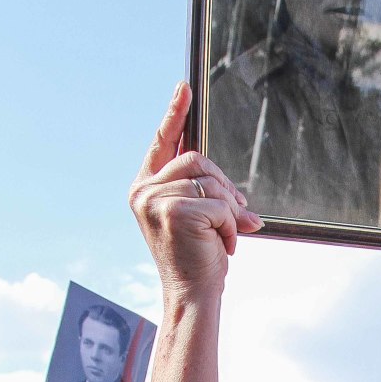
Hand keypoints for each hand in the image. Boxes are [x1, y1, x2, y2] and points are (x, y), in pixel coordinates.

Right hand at [129, 82, 261, 299]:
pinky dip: (232, 225)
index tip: (185, 87)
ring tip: (224, 235)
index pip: (163, 142)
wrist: (192, 294)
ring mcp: (156, 200)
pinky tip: (223, 244)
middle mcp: (143, 191)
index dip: (175, 113)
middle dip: (223, 186)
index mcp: (145, 188)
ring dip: (229, 210)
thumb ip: (206, 194)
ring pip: (211, 182)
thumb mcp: (198, 220)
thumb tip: (236, 196)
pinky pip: (220, 204)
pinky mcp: (175, 212)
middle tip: (233, 217)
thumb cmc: (196, 259)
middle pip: (198, 159)